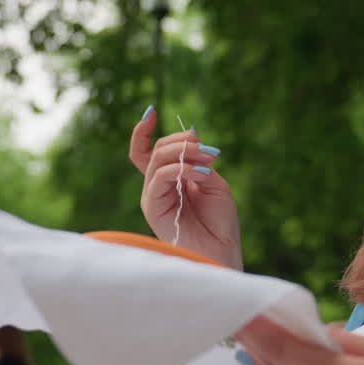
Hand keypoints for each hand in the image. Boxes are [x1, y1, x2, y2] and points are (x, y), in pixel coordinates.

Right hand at [130, 106, 242, 269]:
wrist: (221, 253)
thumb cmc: (220, 224)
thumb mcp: (214, 183)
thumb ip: (199, 161)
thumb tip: (190, 133)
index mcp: (170, 181)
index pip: (146, 152)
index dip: (142, 131)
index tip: (150, 111)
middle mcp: (157, 187)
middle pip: (157, 149)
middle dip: (184, 142)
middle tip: (210, 151)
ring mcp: (153, 197)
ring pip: (158, 159)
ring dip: (186, 153)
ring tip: (210, 161)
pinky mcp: (153, 207)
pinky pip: (160, 176)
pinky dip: (183, 169)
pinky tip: (202, 174)